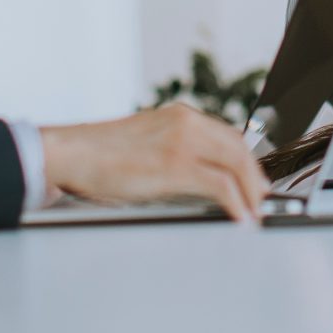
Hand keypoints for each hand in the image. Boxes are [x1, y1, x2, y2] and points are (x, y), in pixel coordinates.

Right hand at [40, 103, 269, 223]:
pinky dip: (236, 201)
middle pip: (238, 147)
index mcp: (179, 116)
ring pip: (236, 162)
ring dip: (251, 190)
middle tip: (261, 197)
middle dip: (255, 175)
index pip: (227, 134)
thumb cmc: (99, 154)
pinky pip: (220, 184)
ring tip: (254, 211)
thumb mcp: (145, 142)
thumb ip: (172, 150)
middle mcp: (186, 122)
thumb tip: (195, 177)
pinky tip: (240, 217)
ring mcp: (182, 141)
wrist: (72, 153)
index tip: (253, 178)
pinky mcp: (175, 165)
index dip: (246, 159)